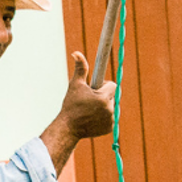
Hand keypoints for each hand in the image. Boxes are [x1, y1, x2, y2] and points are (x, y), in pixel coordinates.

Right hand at [40, 52, 117, 170]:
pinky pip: (111, 118)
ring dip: (105, 106)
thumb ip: (81, 69)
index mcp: (103, 97)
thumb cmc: (71, 106)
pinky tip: (93, 118)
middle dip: (104, 96)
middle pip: (112, 96)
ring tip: (90, 110)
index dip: (104, 85)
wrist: (68, 128)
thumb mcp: (75, 85)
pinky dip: (104, 117)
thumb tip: (77, 53)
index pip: (113, 86)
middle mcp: (109, 109)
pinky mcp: (110, 128)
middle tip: (90, 100)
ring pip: (112, 107)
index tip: (95, 89)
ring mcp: (110, 120)